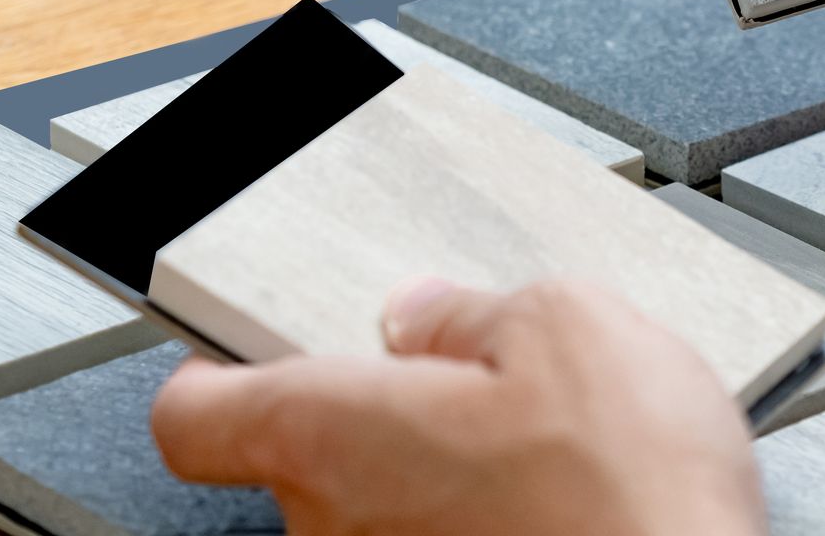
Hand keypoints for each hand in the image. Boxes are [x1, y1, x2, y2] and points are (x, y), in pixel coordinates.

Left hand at [153, 279, 764, 535]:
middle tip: (473, 380)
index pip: (196, 418)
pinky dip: (489, 526)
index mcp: (335, 437)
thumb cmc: (628, 496)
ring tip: (548, 451)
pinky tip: (564, 507)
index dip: (217, 376)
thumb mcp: (569, 325)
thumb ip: (474, 310)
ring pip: (385, 513)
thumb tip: (436, 313)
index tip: (246, 352)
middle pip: (306, 459)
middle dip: (385, 413)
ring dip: (445, 479)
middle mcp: (335, 533)